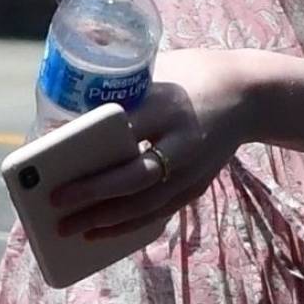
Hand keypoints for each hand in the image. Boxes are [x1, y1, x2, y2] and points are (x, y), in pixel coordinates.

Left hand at [46, 48, 254, 242]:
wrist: (250, 95)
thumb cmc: (191, 76)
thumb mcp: (158, 72)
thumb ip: (121, 92)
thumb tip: (66, 115)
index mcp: (168, 106)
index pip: (125, 132)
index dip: (89, 148)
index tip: (53, 156)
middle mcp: (183, 142)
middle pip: (135, 176)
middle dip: (92, 193)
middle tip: (53, 203)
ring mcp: (194, 169)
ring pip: (147, 203)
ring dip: (107, 220)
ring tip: (68, 228)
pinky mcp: (198, 186)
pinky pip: (160, 212)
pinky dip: (130, 225)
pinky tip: (100, 232)